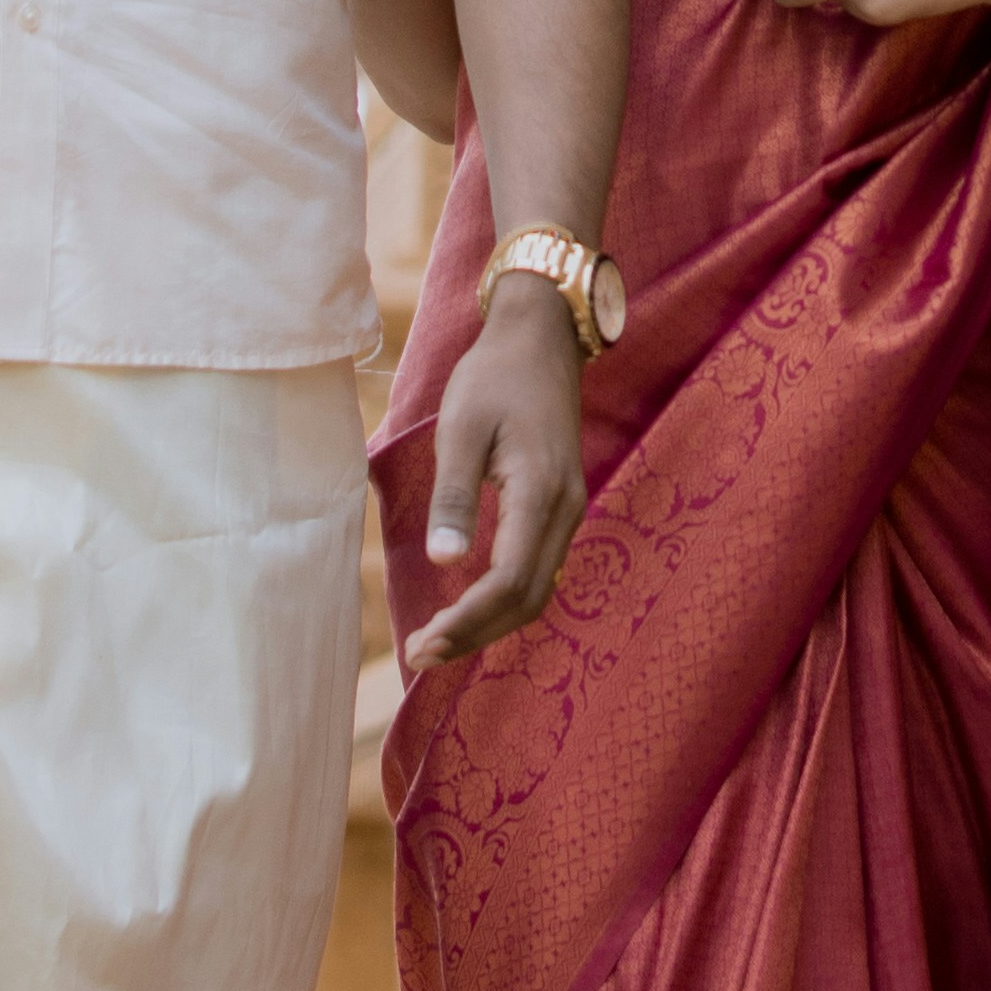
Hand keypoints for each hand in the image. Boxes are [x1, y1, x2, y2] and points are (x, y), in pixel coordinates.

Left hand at [404, 280, 587, 670]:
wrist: (542, 336)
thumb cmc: (494, 375)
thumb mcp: (462, 428)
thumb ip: (455, 496)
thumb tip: (445, 563)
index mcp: (540, 491)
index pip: (508, 580)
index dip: (468, 620)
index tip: (423, 642)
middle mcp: (565, 508)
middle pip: (528, 598)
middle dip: (476, 634)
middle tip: (421, 654)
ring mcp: (569, 508)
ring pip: (537, 589)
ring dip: (491, 622)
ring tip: (440, 640)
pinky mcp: (560, 505)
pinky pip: (538, 569)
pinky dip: (505, 599)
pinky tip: (471, 605)